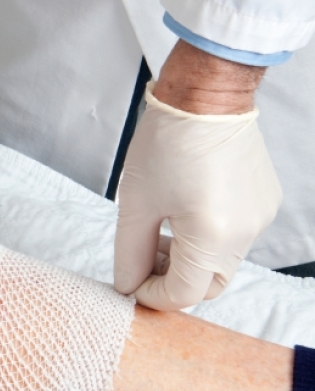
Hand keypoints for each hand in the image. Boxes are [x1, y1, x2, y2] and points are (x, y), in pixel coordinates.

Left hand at [114, 41, 280, 309]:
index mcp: (212, 236)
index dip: (151, 295)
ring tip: (159, 230)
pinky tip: (183, 210)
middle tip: (143, 258)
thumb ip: (130, 253)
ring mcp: (259, 218)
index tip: (129, 281)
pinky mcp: (264, 202)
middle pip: (209, 285)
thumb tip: (127, 286)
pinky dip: (208, 238)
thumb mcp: (136, 203)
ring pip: (223, 262)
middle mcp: (245, 233)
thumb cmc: (166, 143)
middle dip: (173, 281)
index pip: (183, 293)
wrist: (206, 96)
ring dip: (190, 259)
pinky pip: (236, 236)